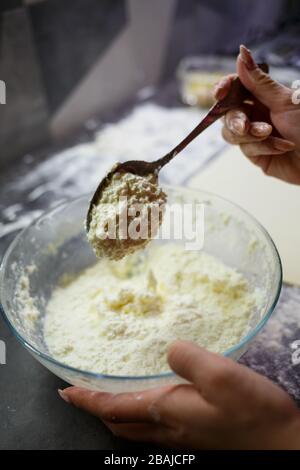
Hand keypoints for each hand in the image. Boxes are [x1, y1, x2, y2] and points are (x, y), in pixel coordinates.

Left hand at [59, 341, 299, 448]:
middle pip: (119, 423)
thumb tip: (168, 348)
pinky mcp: (198, 436)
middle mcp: (169, 428)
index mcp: (167, 410)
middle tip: (84, 393)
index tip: (65, 392)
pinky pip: (154, 430)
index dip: (87, 399)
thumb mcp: (223, 376)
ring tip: (109, 397)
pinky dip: (139, 416)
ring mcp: (184, 436)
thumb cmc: (254, 412)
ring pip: (135, 429)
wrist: (284, 444)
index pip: (113, 407)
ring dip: (115, 414)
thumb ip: (189, 359)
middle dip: (97, 409)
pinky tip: (151, 404)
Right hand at [215, 45, 299, 183]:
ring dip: (250, 135)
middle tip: (244, 125)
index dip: (224, 88)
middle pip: (228, 113)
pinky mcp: (257, 155)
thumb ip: (258, 81)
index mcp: (263, 96)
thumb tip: (242, 53)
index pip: (235, 88)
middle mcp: (256, 114)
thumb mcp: (284, 100)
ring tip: (268, 134)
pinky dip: (264, 147)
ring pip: (232, 133)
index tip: (220, 93)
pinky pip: (247, 149)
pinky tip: (281, 147)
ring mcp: (254, 135)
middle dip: (235, 119)